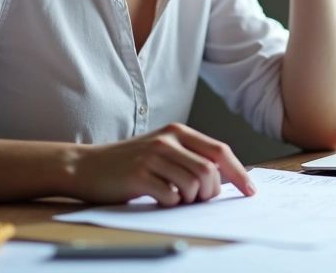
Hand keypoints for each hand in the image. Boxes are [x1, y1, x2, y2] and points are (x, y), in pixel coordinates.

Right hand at [65, 123, 254, 206]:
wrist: (85, 166)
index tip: (250, 190)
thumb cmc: (127, 162)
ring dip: (188, 200)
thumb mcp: (162, 151)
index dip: (239, 173)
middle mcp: (167, 141)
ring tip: (173, 197)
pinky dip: (170, 204)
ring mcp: (153, 157)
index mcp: (178, 132)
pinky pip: (171, 197)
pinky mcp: (139, 176)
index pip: (220, 151)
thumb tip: (224, 181)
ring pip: (193, 186)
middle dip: (208, 193)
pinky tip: (158, 198)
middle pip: (210, 172)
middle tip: (195, 199)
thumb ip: (190, 158)